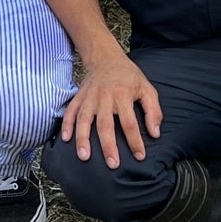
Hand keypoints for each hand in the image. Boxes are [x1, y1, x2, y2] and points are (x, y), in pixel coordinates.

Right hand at [57, 45, 162, 168]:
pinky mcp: (79, 97)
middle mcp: (104, 97)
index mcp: (123, 95)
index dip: (135, 141)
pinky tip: (65, 139)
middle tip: (113, 164)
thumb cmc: (128, 76)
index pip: (130, 123)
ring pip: (84, 119)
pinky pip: (70, 111)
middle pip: (105, 124)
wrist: (105, 58)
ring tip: (84, 156)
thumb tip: (155, 133)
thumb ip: (153, 110)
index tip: (140, 156)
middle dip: (108, 145)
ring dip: (83, 138)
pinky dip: (66, 124)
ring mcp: (89, 97)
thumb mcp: (147, 88)